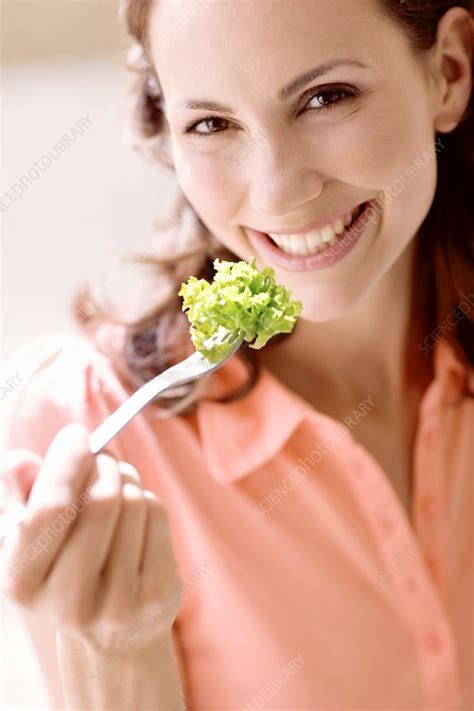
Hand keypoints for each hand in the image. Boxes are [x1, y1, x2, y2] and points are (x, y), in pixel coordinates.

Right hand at [0, 423, 181, 653]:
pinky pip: (157, 517)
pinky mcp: (157, 596)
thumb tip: (20, 462)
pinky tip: (135, 515)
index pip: (50, 508)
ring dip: (126, 478)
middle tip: (101, 456)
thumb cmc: (64, 568)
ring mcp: (118, 603)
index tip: (76, 435)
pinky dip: (146, 501)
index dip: (66, 462)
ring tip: (117, 484)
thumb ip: (22, 495)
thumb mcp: (31, 537)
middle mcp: (69, 601)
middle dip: (104, 463)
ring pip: (133, 502)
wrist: (110, 635)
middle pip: (101, 499)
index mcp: (22, 582)